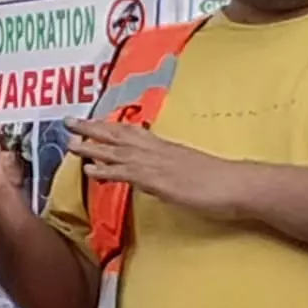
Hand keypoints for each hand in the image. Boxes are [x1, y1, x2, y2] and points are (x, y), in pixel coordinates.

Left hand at [64, 114, 251, 219]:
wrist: (239, 185)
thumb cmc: (222, 182)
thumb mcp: (191, 171)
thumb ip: (171, 172)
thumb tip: (157, 178)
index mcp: (166, 147)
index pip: (132, 132)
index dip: (109, 126)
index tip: (90, 122)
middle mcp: (159, 150)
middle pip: (119, 134)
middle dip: (92, 128)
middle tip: (68, 122)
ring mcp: (158, 164)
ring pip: (119, 151)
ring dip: (93, 146)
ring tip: (70, 142)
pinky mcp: (160, 180)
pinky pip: (128, 173)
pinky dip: (107, 170)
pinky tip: (90, 170)